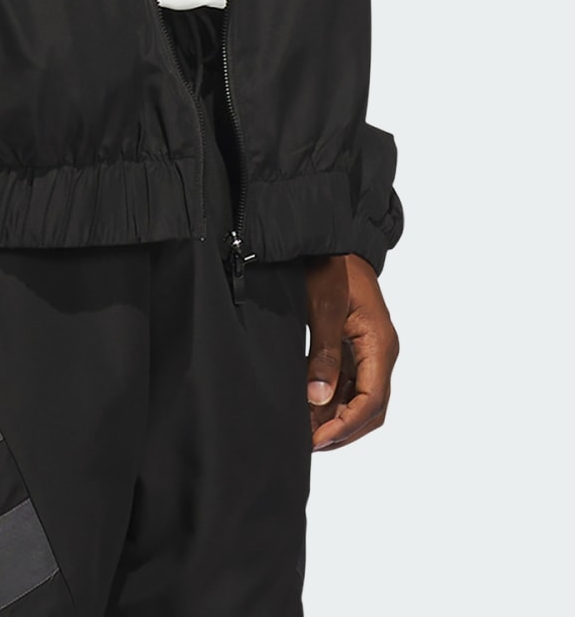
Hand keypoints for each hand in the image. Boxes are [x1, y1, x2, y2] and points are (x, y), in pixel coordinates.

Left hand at [305, 254, 398, 450]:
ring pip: (360, 398)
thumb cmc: (332, 268)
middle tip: (309, 444)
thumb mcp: (324, 308)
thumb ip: (323, 352)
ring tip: (305, 431)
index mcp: (380, 345)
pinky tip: (309, 407)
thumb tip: (318, 397)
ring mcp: (369, 351)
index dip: (346, 425)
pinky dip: (332, 399)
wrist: (335, 241)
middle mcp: (381, 353)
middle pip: (370, 407)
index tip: (318, 440)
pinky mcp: (356, 346)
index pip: (371, 401)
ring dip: (336, 417)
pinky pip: (349, 382)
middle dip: (342, 429)